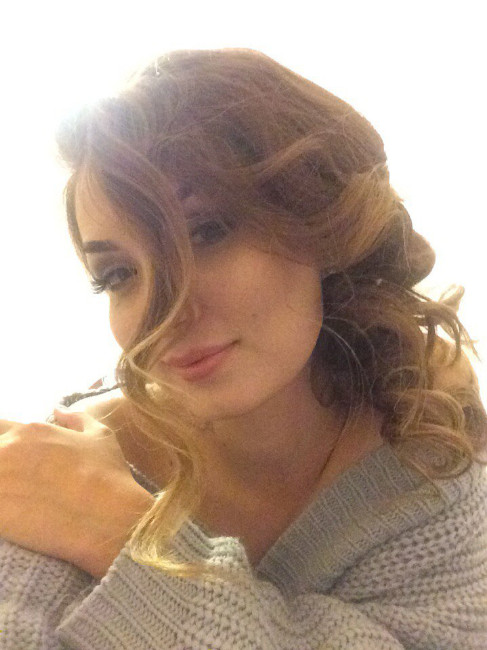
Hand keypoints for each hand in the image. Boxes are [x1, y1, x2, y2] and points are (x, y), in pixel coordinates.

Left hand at [0, 409, 153, 577]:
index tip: (15, 461)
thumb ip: (77, 418)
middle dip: (2, 466)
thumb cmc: (108, 475)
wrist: (110, 517)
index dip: (5, 444)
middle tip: (17, 484)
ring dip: (2, 488)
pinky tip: (15, 518)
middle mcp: (9, 450)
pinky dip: (1, 511)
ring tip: (18, 500)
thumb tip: (59, 410)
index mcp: (30, 431)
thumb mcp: (101, 437)